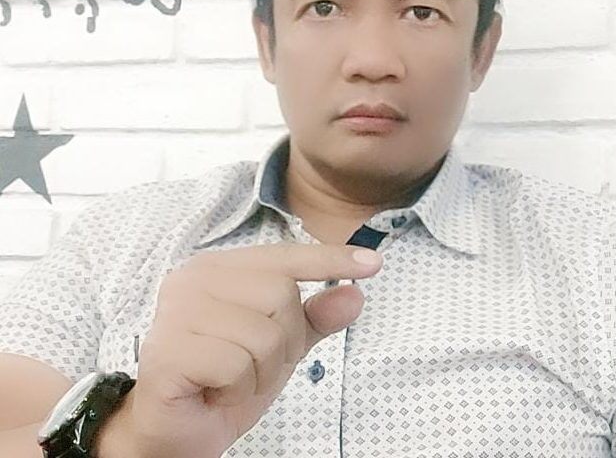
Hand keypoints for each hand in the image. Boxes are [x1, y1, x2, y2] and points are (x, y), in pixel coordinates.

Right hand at [97, 242, 382, 457]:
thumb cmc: (224, 379)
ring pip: (265, 334)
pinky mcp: (168, 351)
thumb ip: (314, 318)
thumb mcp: (280, 346)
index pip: (285, 256)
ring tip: (233, 379)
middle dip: (285, 342)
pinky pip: (238, 366)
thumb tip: (356, 293)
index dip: (330, 259)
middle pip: (282, 295)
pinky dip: (239, 389)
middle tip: (254, 365)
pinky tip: (215, 392)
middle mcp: (193, 279)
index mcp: (218, 268)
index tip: (374, 264)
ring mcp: (176, 312)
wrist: (173, 431)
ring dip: (262, 371)